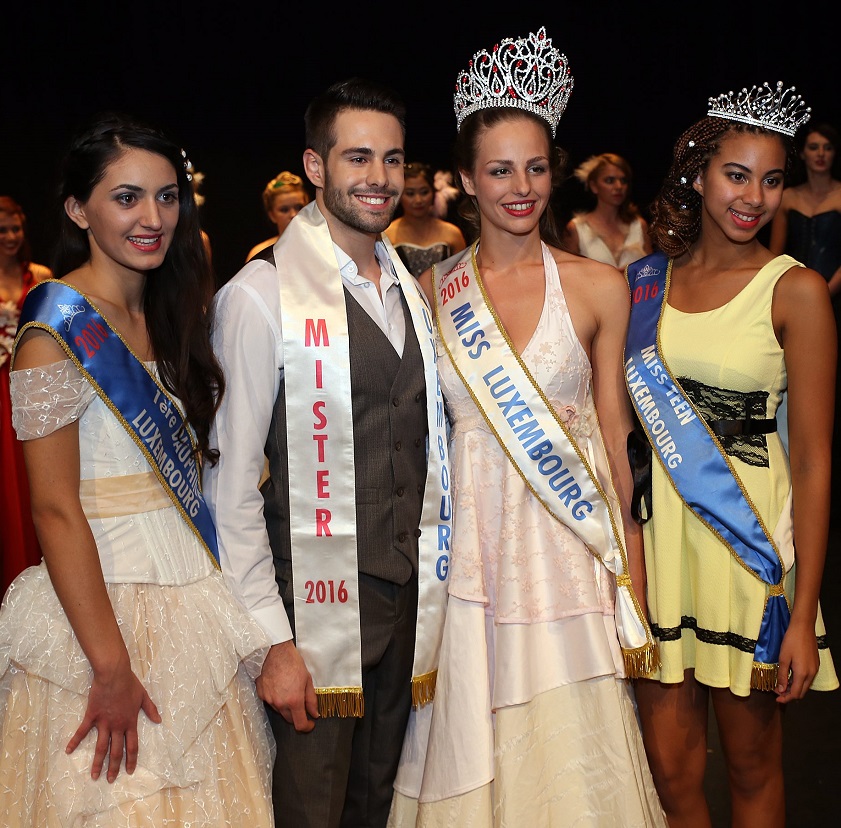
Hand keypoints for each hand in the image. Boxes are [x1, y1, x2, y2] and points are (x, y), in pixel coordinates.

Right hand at [66, 662, 160, 781]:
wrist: (114, 674)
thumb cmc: (130, 683)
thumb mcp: (143, 696)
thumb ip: (150, 709)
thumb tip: (159, 720)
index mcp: (130, 722)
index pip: (132, 746)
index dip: (131, 760)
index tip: (129, 771)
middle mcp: (117, 726)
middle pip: (116, 751)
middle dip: (114, 767)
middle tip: (110, 780)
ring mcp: (104, 722)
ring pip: (101, 747)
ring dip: (98, 763)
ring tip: (94, 776)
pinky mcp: (92, 716)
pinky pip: (82, 731)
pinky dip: (75, 741)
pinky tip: (68, 751)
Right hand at [256, 640, 318, 731]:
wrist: (276, 651)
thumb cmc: (293, 663)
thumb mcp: (308, 680)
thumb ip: (312, 700)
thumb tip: (315, 713)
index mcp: (294, 701)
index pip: (300, 724)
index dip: (307, 727)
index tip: (310, 723)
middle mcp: (280, 703)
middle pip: (289, 720)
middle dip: (297, 716)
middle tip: (302, 705)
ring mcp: (269, 700)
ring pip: (280, 711)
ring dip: (286, 707)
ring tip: (290, 690)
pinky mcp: (261, 694)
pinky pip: (271, 702)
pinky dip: (276, 699)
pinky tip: (280, 687)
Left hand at [775, 619, 819, 702]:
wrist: (803, 628)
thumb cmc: (791, 641)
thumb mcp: (783, 658)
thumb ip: (782, 675)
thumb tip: (781, 690)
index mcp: (803, 674)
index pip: (796, 694)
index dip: (785, 698)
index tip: (776, 698)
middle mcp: (811, 674)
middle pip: (802, 692)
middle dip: (790, 694)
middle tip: (777, 692)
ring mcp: (815, 669)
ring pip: (805, 685)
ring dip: (794, 687)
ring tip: (782, 684)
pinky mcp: (815, 664)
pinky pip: (807, 678)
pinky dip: (799, 681)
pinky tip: (790, 676)